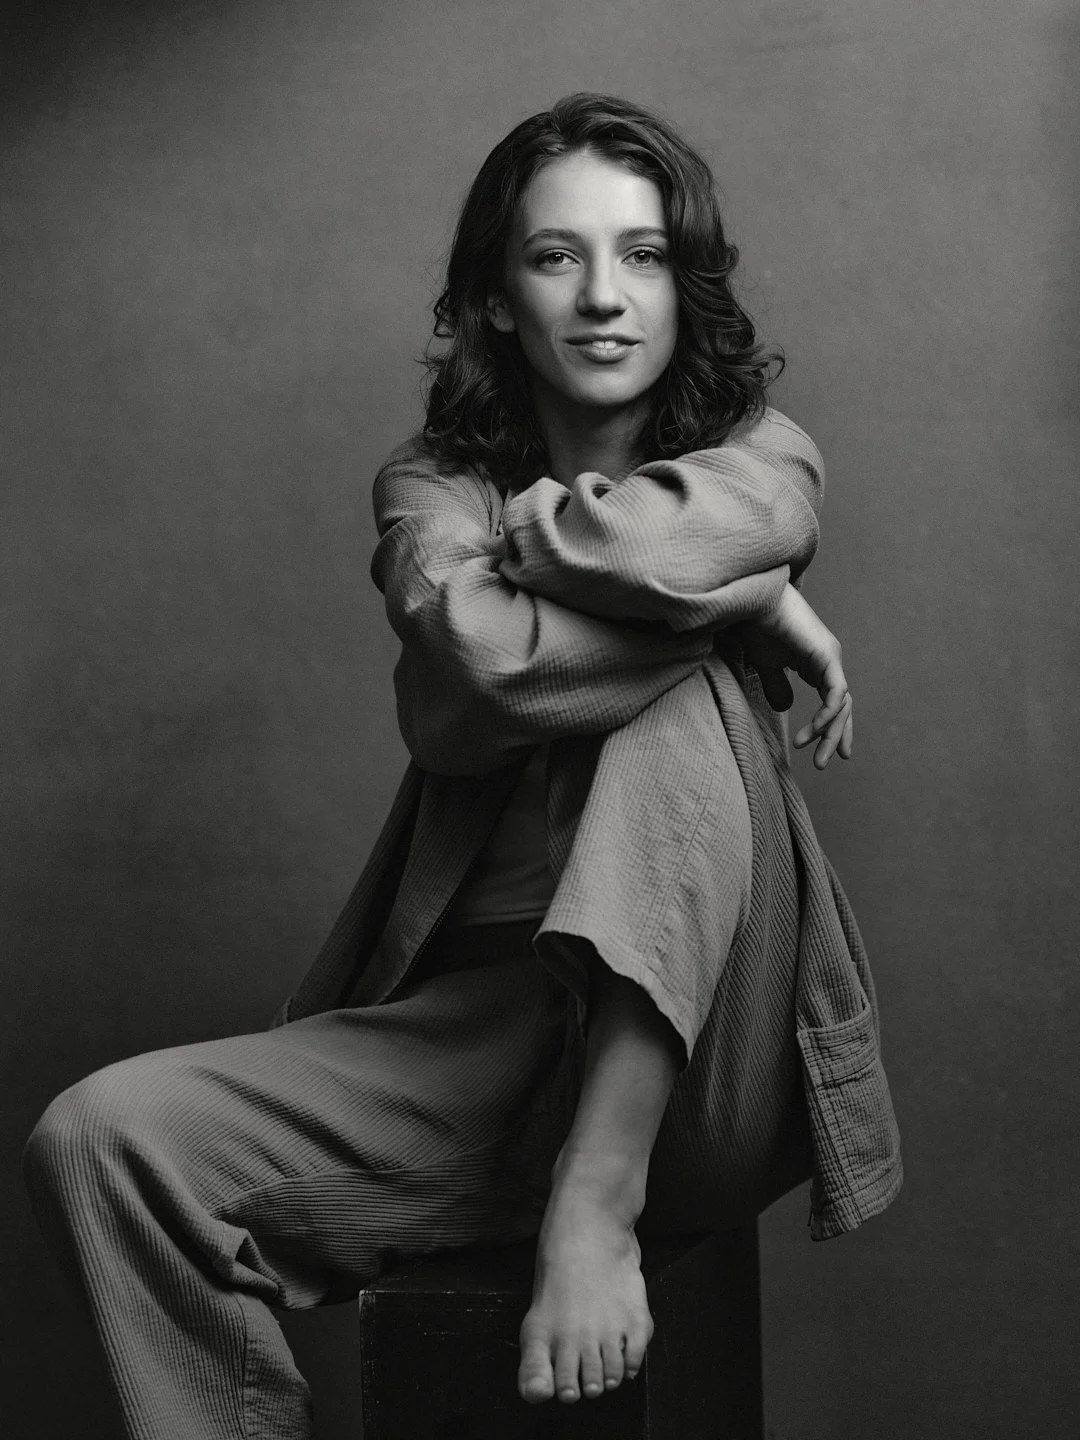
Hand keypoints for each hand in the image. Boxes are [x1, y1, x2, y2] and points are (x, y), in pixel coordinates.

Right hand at [735, 584, 852, 768]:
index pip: (834, 701)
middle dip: (835, 736)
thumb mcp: (766, 665)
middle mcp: (829, 660)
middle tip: (825, 762)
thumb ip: (777, 686)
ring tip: (816, 754)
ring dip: (830, 732)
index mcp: (817, 663)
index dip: (833, 727)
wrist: (753, 601)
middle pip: (842, 706)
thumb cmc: (757, 626)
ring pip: (841, 704)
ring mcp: (830, 657)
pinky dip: (827, 715)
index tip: (829, 753)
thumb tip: (785, 707)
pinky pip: (836, 693)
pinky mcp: (826, 656)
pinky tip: (814, 730)